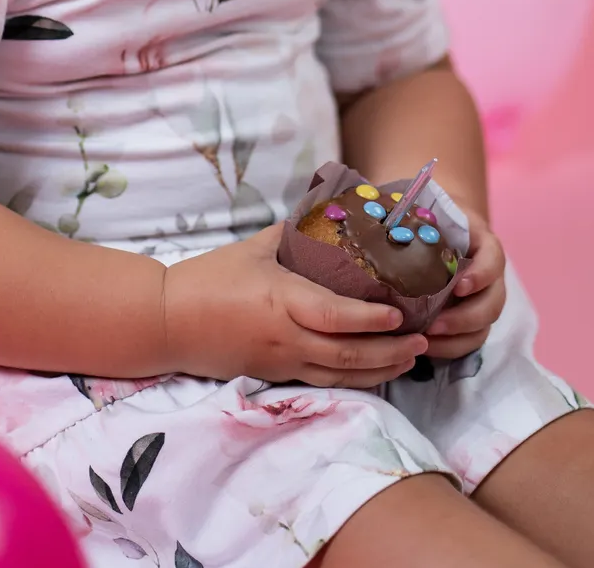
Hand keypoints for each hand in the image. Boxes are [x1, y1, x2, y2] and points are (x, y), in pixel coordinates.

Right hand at [162, 223, 427, 387]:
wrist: (169, 321)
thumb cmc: (209, 277)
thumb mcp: (252, 247)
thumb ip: (291, 233)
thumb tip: (325, 212)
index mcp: (280, 301)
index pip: (333, 316)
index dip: (369, 319)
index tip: (400, 315)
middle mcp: (286, 338)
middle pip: (347, 355)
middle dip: (390, 351)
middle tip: (423, 341)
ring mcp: (281, 362)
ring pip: (340, 376)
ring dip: (379, 370)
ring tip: (411, 359)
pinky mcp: (274, 375)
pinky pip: (322, 382)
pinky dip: (353, 379)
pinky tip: (374, 372)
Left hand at [425, 206, 505, 359]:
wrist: (443, 229)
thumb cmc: (433, 218)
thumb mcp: (430, 210)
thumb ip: (415, 215)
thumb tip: (382, 216)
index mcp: (484, 246)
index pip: (493, 261)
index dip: (481, 275)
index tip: (460, 285)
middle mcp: (490, 278)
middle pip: (492, 304)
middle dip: (465, 318)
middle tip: (434, 324)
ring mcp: (483, 301)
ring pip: (482, 328)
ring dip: (455, 339)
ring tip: (424, 341)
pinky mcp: (471, 320)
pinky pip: (468, 341)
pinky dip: (449, 347)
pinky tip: (424, 347)